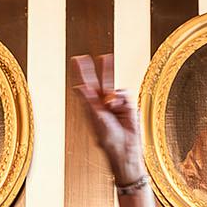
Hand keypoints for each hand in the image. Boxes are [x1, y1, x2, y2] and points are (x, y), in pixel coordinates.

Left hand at [69, 54, 143, 185]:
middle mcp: (103, 104)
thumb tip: (79, 86)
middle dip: (104, 69)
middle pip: (102, 81)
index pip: (86, 85)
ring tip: (113, 108)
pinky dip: (123, 102)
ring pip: (116, 89)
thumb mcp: (96, 118)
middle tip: (103, 56)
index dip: (83, 72)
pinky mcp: (128, 107)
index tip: (78, 59)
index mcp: (91, 106)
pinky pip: (126, 95)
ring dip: (114, 97)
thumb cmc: (108, 140)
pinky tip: (122, 111)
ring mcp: (116, 105)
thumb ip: (89, 100)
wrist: (125, 150)